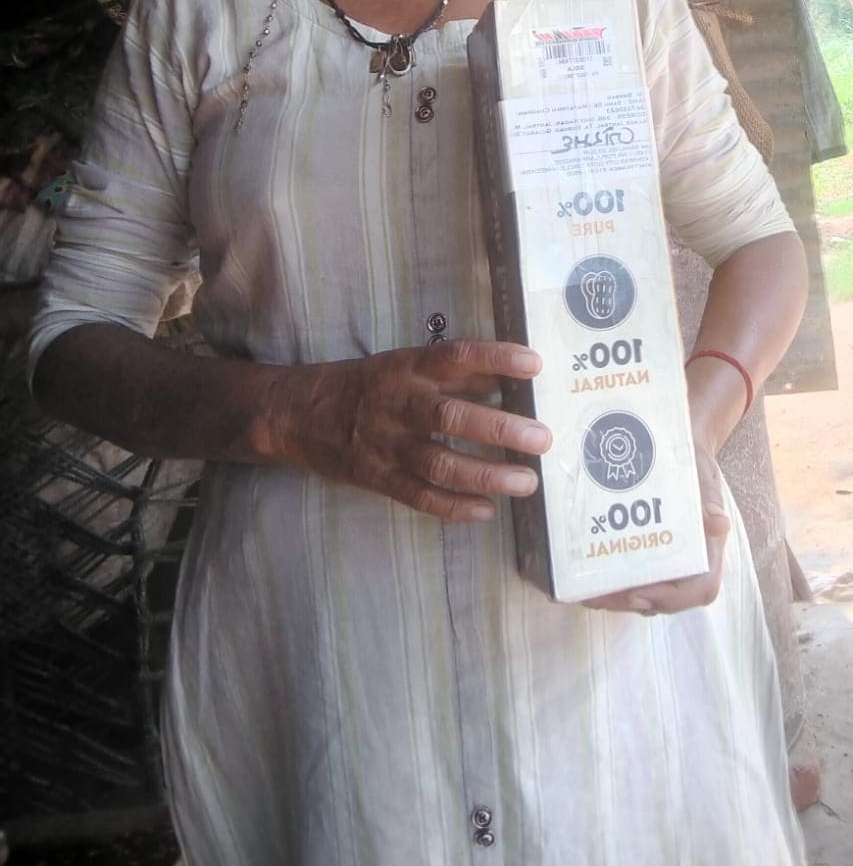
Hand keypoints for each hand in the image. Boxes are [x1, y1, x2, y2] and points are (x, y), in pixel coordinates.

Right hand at [262, 340, 550, 521]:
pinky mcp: (377, 478)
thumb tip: (507, 377)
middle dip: (500, 429)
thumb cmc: (366, 384)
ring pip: (439, 463)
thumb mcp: (406, 364)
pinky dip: (455, 506)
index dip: (496, 358)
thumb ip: (456, 372)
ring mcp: (386, 444)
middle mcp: (398, 403)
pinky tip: (486, 510)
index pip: (456, 356)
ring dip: (487, 475)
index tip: (535, 364)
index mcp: (407, 367)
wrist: (298, 413)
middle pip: (451, 416)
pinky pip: (419, 497)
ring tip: (527, 482)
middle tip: (542, 439)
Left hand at [579, 445, 730, 615]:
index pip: (701, 588)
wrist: (682, 448)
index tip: (636, 593)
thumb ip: (709, 497)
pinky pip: (633, 578)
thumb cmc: (695, 463)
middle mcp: (689, 562)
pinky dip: (611, 584)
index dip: (671, 598)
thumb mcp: (702, 474)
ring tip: (584, 592)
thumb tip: (718, 525)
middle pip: (665, 599)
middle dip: (629, 601)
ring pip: (646, 594)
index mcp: (709, 547)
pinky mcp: (648, 556)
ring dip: (616, 598)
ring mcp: (668, 562)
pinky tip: (583, 578)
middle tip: (594, 596)